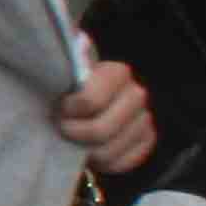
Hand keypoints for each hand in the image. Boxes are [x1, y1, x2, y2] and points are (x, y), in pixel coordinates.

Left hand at [54, 60, 154, 174]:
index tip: (59, 109)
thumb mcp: (63, 71)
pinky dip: (103, 164)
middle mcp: (136, 95)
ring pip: (110, 151)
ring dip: (85, 151)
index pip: (91, 99)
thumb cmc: (68, 88)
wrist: (83, 106)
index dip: (71, 109)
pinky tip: (92, 153)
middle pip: (101, 130)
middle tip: (61, 129)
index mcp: (116, 73)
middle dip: (75, 134)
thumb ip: (69, 60)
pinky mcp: (147, 141)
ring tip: (73, 142)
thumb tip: (78, 42)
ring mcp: (144, 120)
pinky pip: (124, 163)